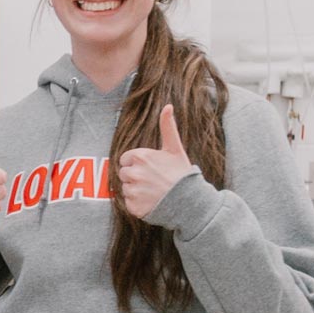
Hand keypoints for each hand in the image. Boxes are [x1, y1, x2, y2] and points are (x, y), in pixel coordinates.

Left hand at [115, 104, 199, 221]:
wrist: (189, 200)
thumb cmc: (181, 173)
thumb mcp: (174, 148)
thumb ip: (167, 127)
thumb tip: (168, 105)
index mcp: (140, 157)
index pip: (125, 159)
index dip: (136, 163)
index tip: (150, 168)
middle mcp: (134, 173)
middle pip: (124, 174)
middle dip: (135, 176)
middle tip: (153, 180)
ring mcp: (133, 191)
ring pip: (126, 189)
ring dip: (136, 191)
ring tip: (153, 191)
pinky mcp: (133, 207)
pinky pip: (128, 203)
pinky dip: (137, 204)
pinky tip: (151, 201)